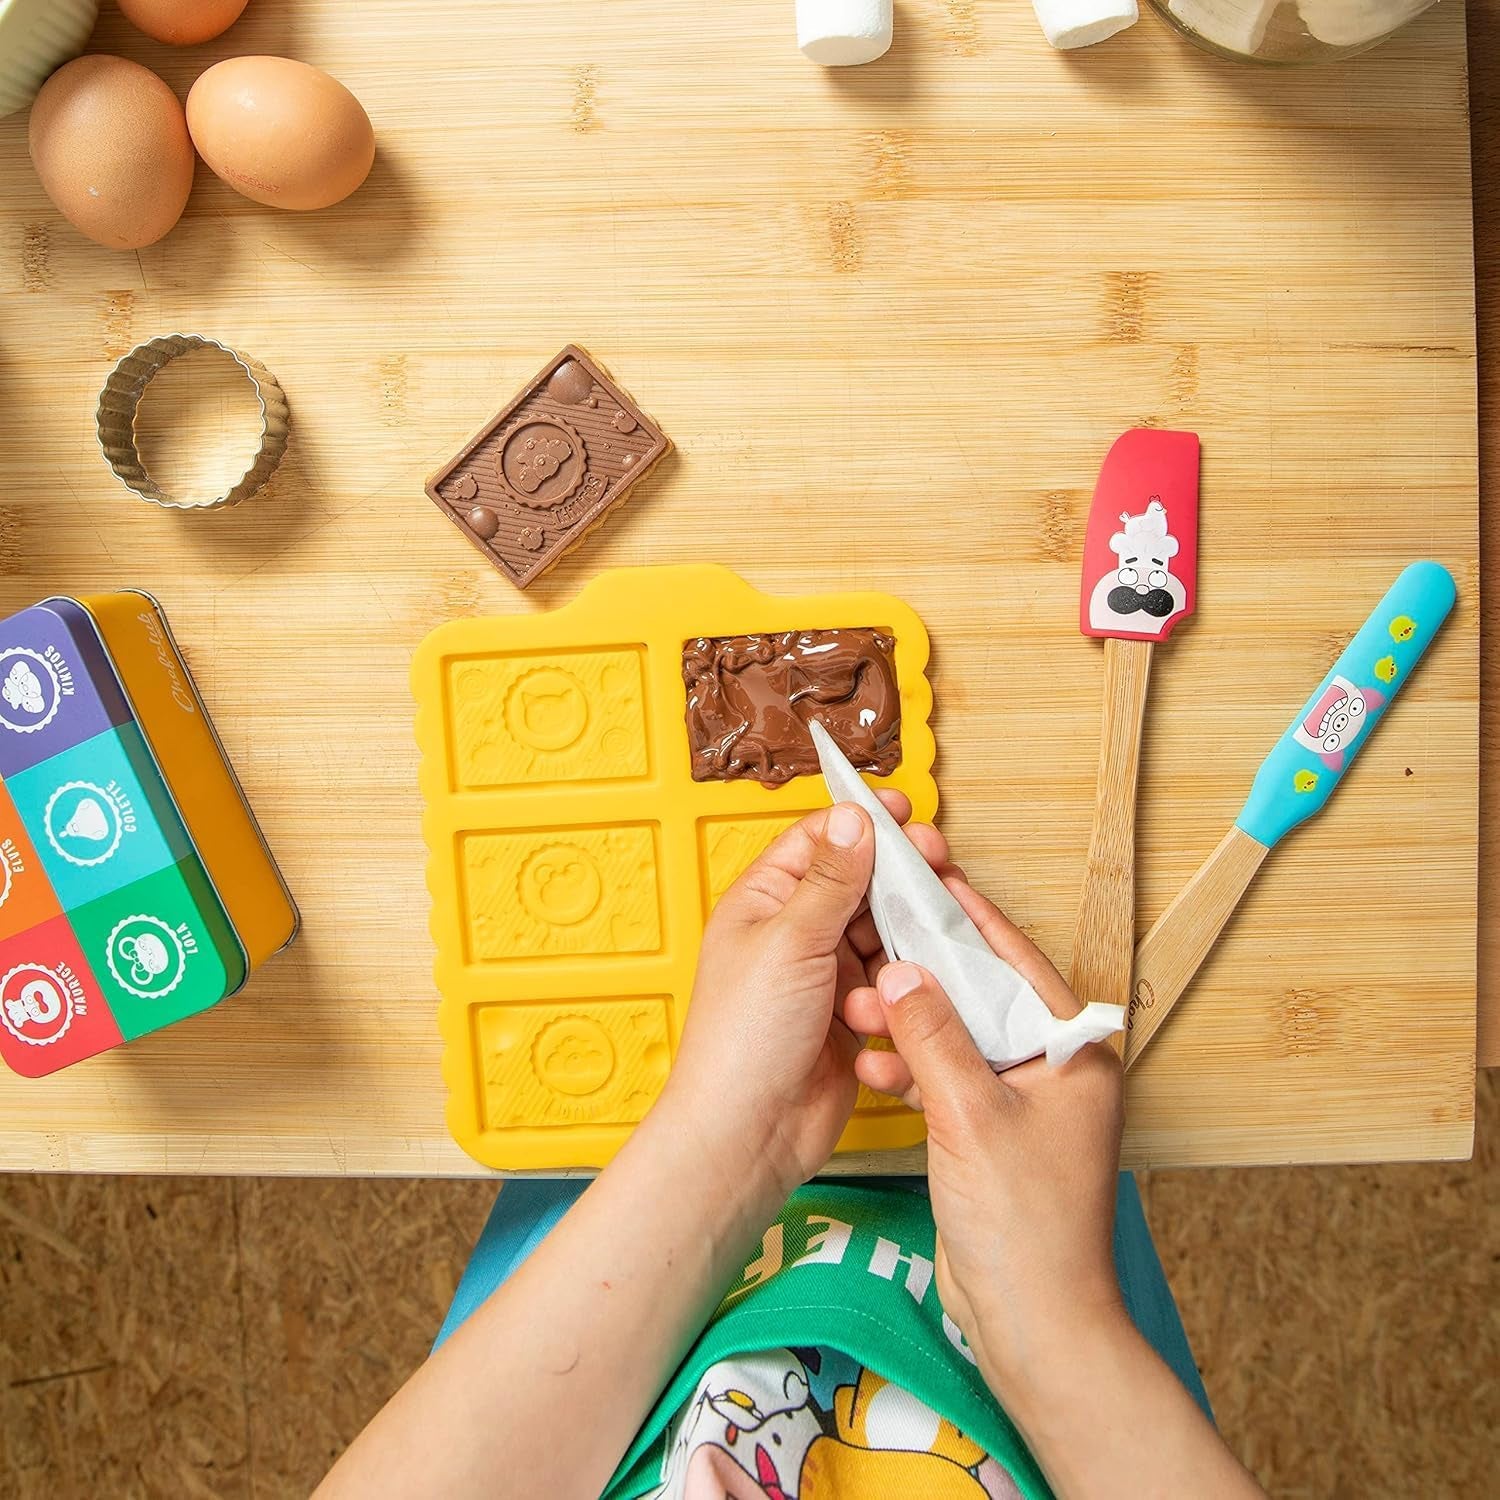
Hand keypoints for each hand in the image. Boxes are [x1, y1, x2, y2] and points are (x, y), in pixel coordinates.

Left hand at [660, 793, 950, 1197]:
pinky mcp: (854, 1014)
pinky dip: (910, 970)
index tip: (906, 812)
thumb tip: (853, 817)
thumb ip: (828, 880)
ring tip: (944, 912)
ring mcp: (825, 974)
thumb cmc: (746, 1037)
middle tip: (939, 860)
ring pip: (882, 929)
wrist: (750, 1134)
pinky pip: (892, 977)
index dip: (861, 823)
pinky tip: (932, 964)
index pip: (817, 842)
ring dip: (909, 923)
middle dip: (899, 871)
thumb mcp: (790, 943)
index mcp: (764, 902)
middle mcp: (794, 932)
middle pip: (858, 882)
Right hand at [842, 875, 1125, 1401]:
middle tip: (877, 933)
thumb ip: (935, 1039)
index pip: (1016, 961)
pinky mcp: (990, 1132)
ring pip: (958, 1036)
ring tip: (861, 1008)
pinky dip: (911, 1070)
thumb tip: (905, 974)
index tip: (926, 874)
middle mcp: (1053, 1067)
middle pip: (983, 994)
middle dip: (926, 972)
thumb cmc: (1025, 1224)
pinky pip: (947, 1078)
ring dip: (910, 1025)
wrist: (1034, 1324)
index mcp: (1073, 1051)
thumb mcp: (973, 1117)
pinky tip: (872, 1065)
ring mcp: (1021, 1101)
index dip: (968, 916)